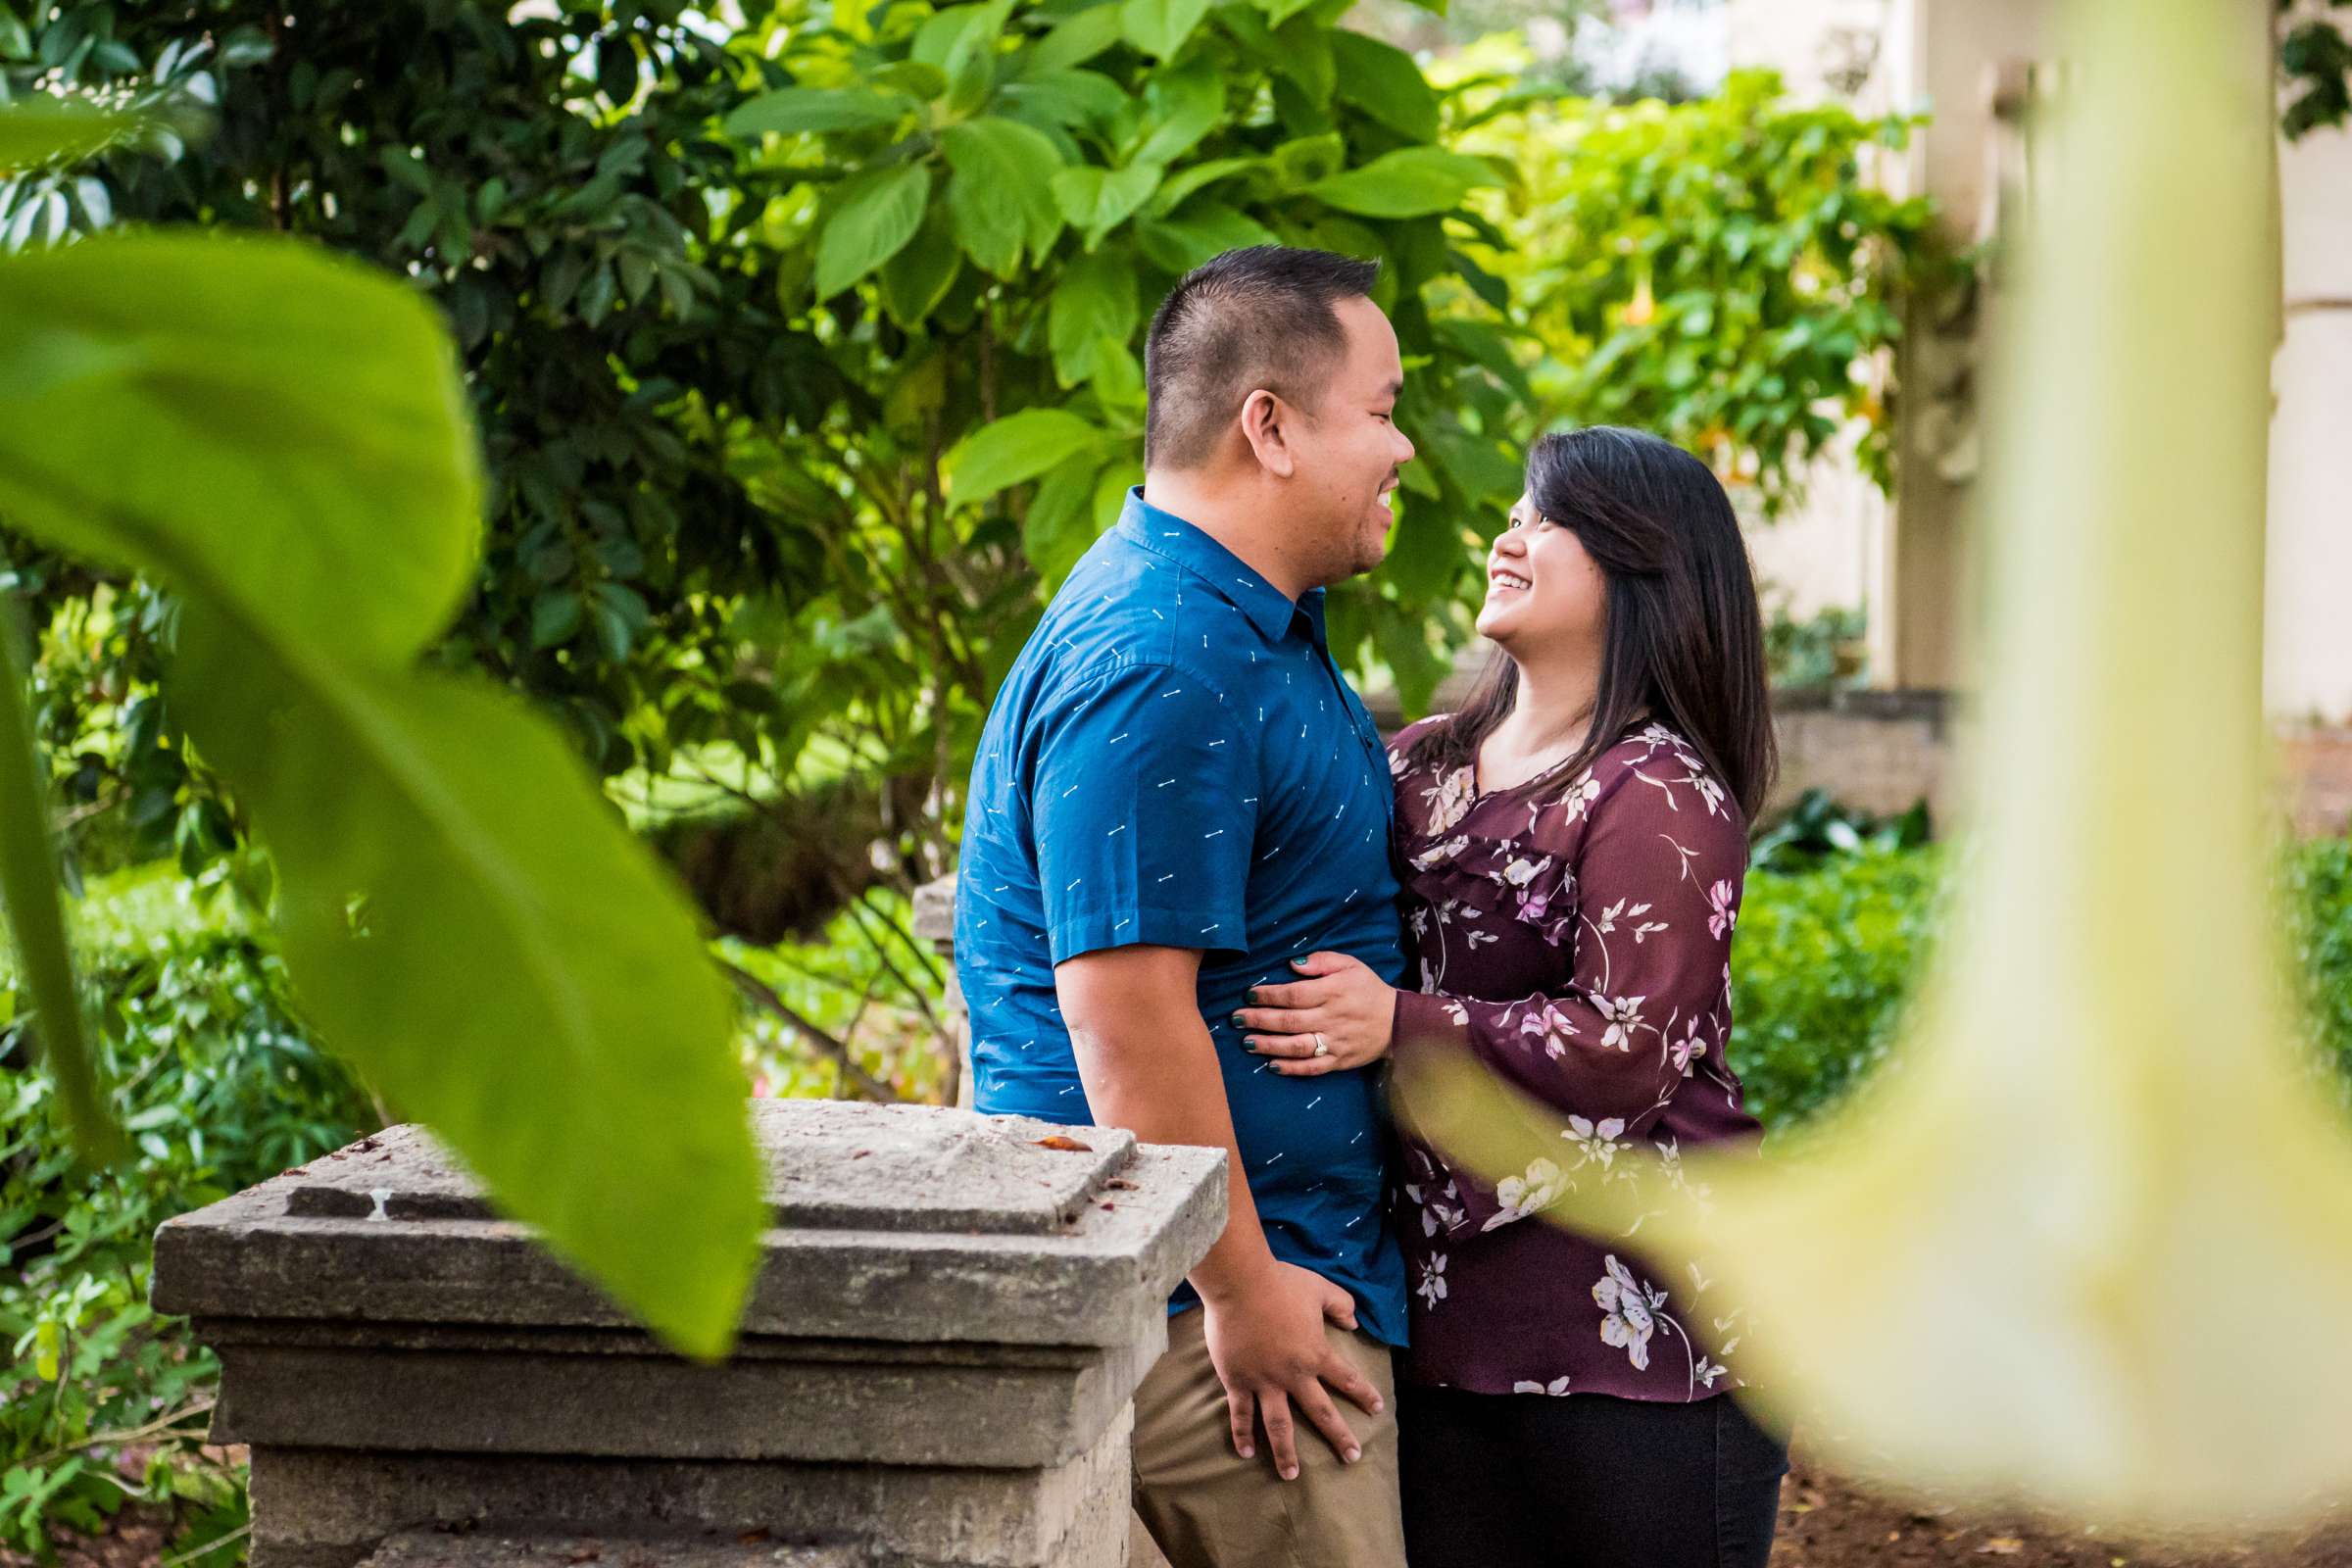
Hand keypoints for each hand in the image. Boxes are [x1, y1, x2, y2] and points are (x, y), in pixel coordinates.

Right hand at [1199, 1259, 1383, 1478]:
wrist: (1239, 1282)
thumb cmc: (1280, 1282)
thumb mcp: (1319, 1288)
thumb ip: (1340, 1305)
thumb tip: (1354, 1322)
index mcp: (1315, 1354)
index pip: (1346, 1379)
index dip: (1364, 1394)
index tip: (1377, 1410)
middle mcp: (1293, 1375)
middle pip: (1320, 1412)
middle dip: (1338, 1436)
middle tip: (1352, 1458)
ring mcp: (1264, 1381)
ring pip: (1278, 1425)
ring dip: (1286, 1452)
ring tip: (1291, 1475)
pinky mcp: (1238, 1381)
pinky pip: (1241, 1413)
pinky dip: (1242, 1434)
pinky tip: (1245, 1453)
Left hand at [1232, 951, 1396, 1075]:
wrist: (1398, 1021)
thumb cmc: (1368, 989)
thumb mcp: (1350, 964)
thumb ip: (1322, 960)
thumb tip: (1293, 963)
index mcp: (1333, 992)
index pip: (1293, 995)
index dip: (1268, 995)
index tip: (1249, 994)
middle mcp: (1332, 1018)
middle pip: (1289, 1021)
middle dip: (1259, 1020)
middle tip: (1236, 1019)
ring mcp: (1335, 1042)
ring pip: (1296, 1046)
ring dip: (1268, 1045)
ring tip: (1247, 1042)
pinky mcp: (1339, 1061)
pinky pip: (1312, 1068)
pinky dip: (1291, 1069)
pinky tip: (1271, 1065)